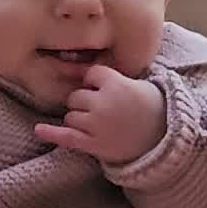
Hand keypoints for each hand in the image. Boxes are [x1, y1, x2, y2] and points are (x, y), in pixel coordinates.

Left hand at [34, 64, 166, 164]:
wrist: (167, 140)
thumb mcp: (138, 83)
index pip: (90, 74)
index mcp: (115, 83)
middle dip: (84, 102)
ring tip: (100, 126)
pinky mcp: (94, 144)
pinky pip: (67, 137)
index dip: (94, 82)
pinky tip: (39, 130)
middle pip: (76, 96)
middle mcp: (103, 102)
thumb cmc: (153, 108)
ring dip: (78, 119)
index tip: (103, 89)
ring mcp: (97, 124)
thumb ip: (112, 75)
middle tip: (104, 111)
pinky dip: (52, 133)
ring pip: (71, 116)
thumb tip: (80, 63)